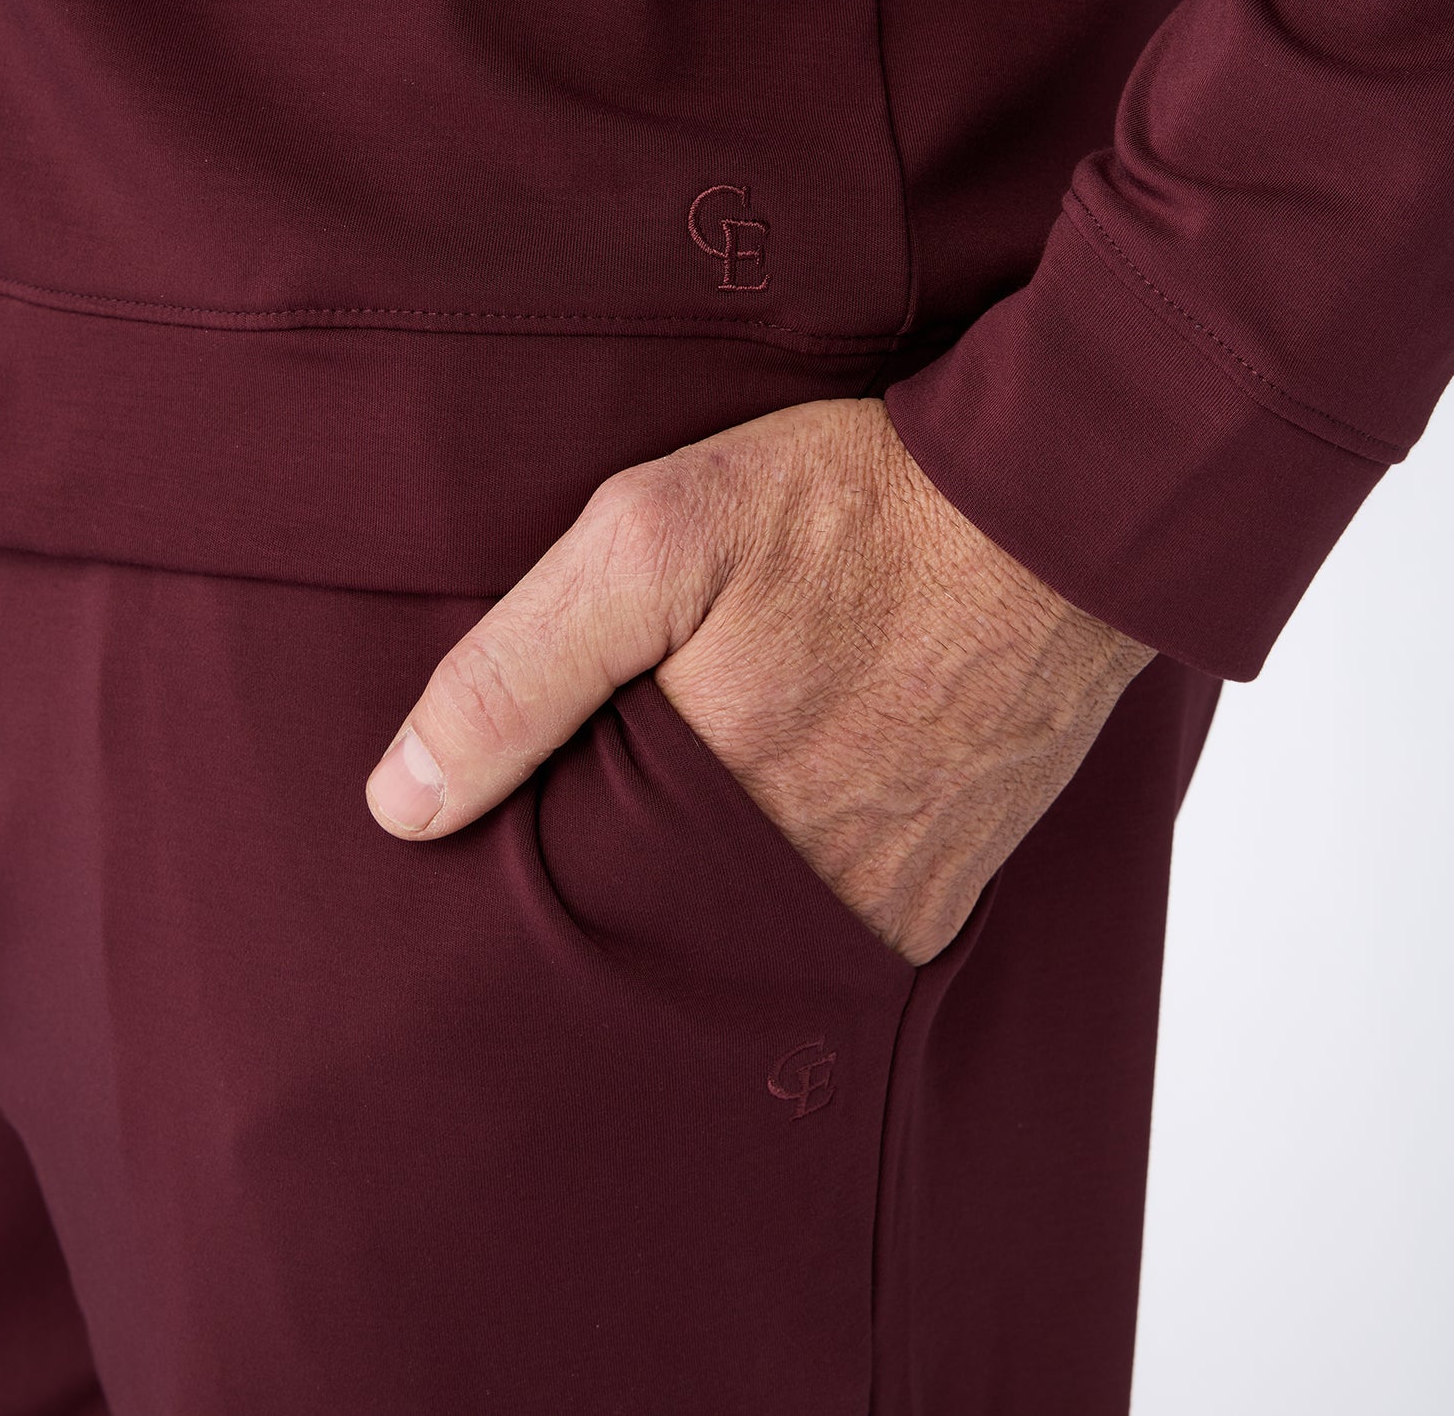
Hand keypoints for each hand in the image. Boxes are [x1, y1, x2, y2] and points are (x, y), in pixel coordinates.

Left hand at [365, 397, 1153, 963]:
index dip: (520, 875)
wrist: (1051, 512)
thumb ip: (518, 670)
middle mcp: (796, 901)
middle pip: (654, 940)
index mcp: (702, 826)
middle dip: (609, 892)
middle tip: (593, 812)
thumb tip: (402, 804)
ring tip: (680, 810)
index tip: (490, 841)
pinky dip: (788, 884)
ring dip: (701, 892)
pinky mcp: (948, 890)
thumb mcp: (650, 541)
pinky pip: (835, 927)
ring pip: (743, 940)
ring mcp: (886, 906)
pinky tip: (776, 808)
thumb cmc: (850, 512)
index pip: (564, 916)